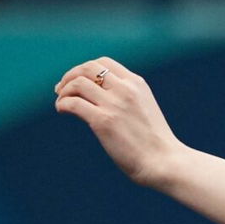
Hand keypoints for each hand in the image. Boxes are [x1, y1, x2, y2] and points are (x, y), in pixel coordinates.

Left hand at [54, 57, 184, 187]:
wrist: (163, 160)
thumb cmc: (154, 142)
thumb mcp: (144, 109)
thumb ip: (127, 98)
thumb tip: (101, 98)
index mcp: (136, 83)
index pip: (104, 63)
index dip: (84, 69)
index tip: (76, 81)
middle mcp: (125, 89)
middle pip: (87, 68)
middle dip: (70, 76)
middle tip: (61, 89)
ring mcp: (114, 104)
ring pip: (77, 83)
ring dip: (63, 91)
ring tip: (61, 102)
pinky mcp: (103, 121)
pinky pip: (73, 103)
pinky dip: (62, 104)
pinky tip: (62, 111)